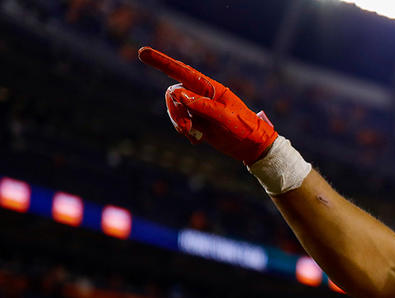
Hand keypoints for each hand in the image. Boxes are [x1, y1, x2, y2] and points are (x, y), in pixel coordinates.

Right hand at [137, 46, 276, 163]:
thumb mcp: (227, 118)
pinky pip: (180, 122)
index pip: (182, 71)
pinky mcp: (196, 121)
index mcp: (210, 87)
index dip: (161, 62)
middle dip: (174, 110)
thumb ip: (204, 105)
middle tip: (186, 128)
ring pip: (174, 109)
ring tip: (191, 135)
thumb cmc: (245, 128)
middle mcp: (201, 94)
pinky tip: (197, 140)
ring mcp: (197, 108)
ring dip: (178, 122)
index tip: (142, 52)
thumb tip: (180, 94)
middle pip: (173, 93)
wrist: (253, 147)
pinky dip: (184, 131)